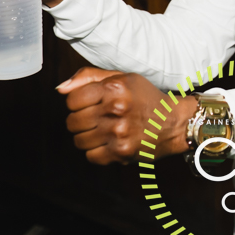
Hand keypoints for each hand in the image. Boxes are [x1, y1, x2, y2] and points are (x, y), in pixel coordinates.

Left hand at [56, 67, 196, 164]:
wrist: (174, 122)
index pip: (72, 100)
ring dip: (87, 137)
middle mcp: (117, 110)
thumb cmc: (146, 98)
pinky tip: (108, 142)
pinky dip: (96, 151)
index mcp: (115, 88)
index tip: (87, 104)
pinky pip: (91, 156)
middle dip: (79, 121)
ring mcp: (119, 133)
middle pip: (73, 122)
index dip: (76, 103)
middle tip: (94, 118)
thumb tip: (61, 89)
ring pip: (79, 141)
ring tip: (102, 131)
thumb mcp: (122, 78)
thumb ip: (89, 77)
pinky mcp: (122, 152)